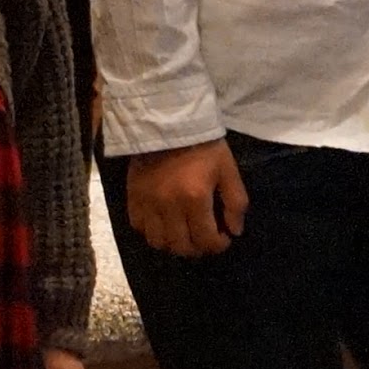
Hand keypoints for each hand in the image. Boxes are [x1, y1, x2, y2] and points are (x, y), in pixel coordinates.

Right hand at [125, 139, 246, 258]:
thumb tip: (234, 231)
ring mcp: (147, 202)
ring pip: (158, 241)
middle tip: (204, 237)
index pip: (206, 240)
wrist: (168, 121)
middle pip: (181, 246)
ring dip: (173, 244)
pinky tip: (162, 223)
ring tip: (183, 233)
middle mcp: (169, 205)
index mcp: (195, 198)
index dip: (218, 245)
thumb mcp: (228, 170)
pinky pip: (138, 226)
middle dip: (198, 248)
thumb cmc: (203, 146)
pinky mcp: (133, 195)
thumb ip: (235, 203)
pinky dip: (151, 231)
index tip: (223, 237)